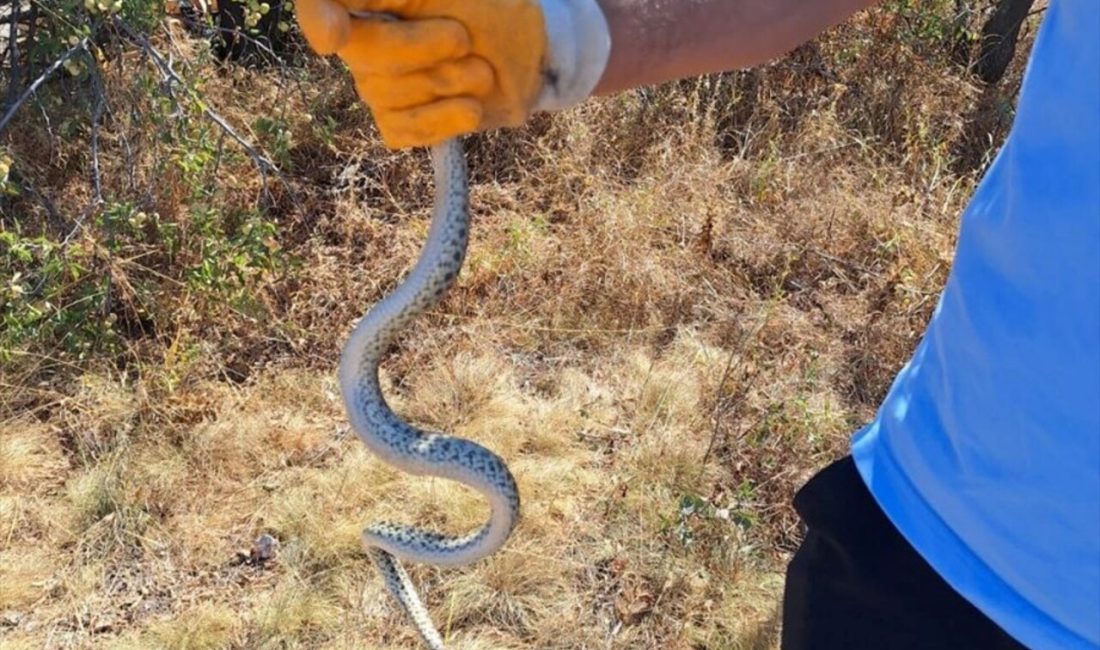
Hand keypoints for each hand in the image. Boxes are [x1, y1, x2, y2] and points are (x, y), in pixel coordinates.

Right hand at [296, 0, 609, 148]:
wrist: (531, 55)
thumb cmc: (490, 8)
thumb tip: (335, 25)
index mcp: (368, 2)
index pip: (317, 6)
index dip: (316, 18)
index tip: (333, 35)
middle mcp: (362, 41)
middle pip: (361, 52)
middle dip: (420, 49)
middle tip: (464, 39)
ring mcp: (378, 85)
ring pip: (384, 93)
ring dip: (446, 82)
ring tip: (481, 71)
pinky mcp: (400, 123)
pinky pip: (404, 129)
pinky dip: (445, 119)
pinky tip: (472, 106)